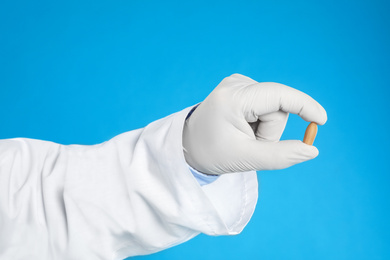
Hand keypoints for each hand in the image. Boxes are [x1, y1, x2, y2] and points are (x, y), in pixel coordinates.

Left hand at [182, 73, 326, 174]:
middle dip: (271, 131)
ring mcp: (237, 84)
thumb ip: (281, 156)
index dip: (304, 106)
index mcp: (233, 98)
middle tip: (248, 144)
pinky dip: (260, 121)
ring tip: (242, 136)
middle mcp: (235, 84)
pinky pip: (266, 106)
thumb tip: (312, 150)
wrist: (189, 145)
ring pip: (274, 108)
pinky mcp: (241, 88)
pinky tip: (242, 127)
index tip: (322, 120)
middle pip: (277, 108)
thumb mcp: (246, 158)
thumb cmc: (212, 153)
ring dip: (265, 128)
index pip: (278, 96)